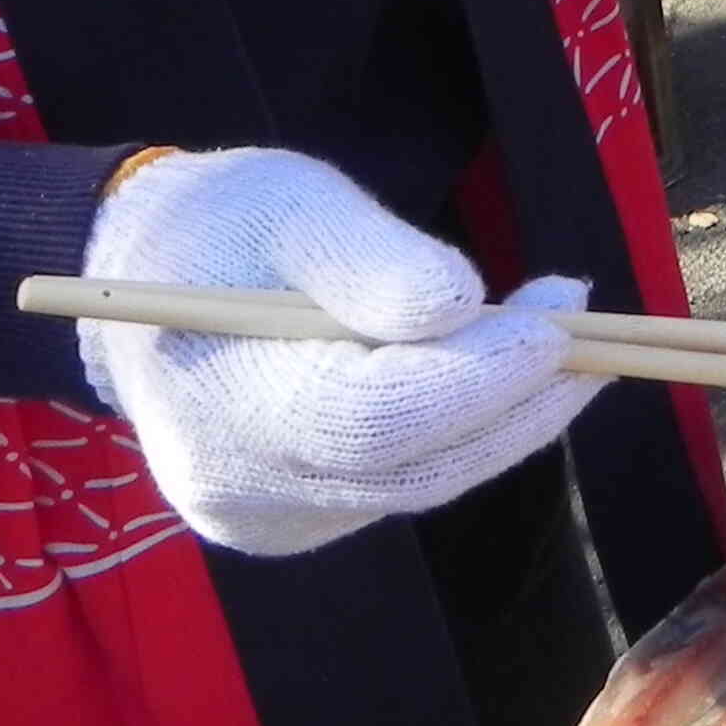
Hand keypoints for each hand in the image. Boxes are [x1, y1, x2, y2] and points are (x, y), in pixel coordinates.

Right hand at [75, 148, 603, 556]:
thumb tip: (461, 306)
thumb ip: (368, 259)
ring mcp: (269, 519)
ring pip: (420, 478)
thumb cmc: (222, 226)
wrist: (141, 283)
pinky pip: (400, 481)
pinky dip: (457, 428)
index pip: (375, 418)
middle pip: (414, 464)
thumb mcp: (290, 205)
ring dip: (502, 410)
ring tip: (552, 329)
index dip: (479, 375)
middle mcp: (241, 488)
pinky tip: (487, 366)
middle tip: (584, 321)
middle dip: (516, 395)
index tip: (557, 320)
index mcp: (221, 405)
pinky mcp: (298, 520)